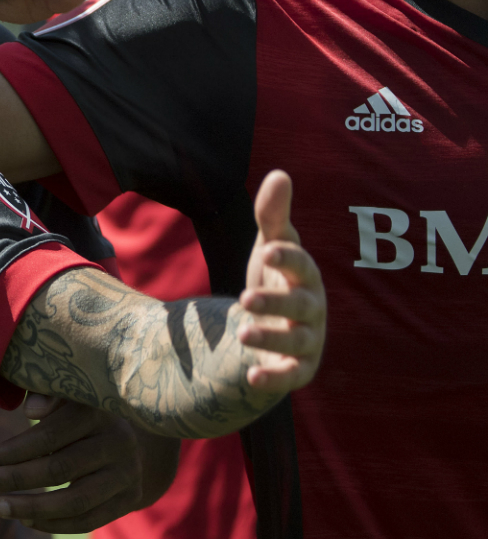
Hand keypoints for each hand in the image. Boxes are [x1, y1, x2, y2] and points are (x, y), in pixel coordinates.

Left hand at [0, 394, 177, 532]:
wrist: (131, 438)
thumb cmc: (80, 412)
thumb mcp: (66, 396)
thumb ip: (46, 396)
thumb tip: (30, 409)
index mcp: (98, 412)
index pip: (52, 435)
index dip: (17, 449)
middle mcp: (118, 443)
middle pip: (61, 468)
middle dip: (16, 478)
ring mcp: (127, 475)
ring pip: (75, 500)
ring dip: (32, 507)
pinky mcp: (129, 499)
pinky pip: (90, 520)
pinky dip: (55, 523)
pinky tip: (26, 518)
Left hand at [238, 169, 325, 391]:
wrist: (274, 327)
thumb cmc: (276, 278)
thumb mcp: (270, 248)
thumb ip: (272, 216)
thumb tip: (280, 174)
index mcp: (305, 277)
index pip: (301, 266)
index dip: (287, 258)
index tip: (267, 249)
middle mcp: (311, 310)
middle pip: (300, 306)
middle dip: (276, 303)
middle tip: (246, 299)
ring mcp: (307, 342)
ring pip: (295, 343)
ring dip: (271, 339)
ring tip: (242, 334)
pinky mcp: (296, 370)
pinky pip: (289, 377)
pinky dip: (273, 379)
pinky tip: (252, 378)